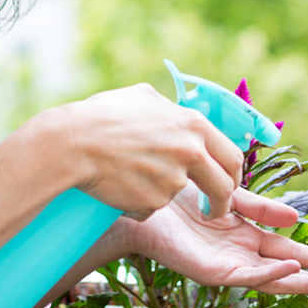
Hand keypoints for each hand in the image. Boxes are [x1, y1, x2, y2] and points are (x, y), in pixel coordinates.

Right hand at [58, 85, 242, 220]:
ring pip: (179, 194)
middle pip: (223, 187)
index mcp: (193, 124)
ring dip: (162, 192)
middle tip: (214, 210)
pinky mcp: (154, 202)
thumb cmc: (103, 115)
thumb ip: (170, 109)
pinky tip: (119, 185)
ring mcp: (173, 180)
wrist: (73, 143)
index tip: (228, 184)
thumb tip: (179, 113)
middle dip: (222, 202)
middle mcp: (190, 152)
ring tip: (131, 175)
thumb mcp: (143, 97)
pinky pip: (152, 207)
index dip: (233, 174)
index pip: (233, 155)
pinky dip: (140, 202)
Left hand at [126, 185, 307, 304]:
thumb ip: (259, 207)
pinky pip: (248, 275)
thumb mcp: (229, 194)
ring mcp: (229, 265)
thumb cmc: (180, 196)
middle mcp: (241, 253)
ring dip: (304, 282)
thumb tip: (294, 217)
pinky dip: (272, 273)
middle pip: (289, 270)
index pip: (289, 249)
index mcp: (247, 235)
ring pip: (274, 280)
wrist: (143, 202)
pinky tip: (293, 270)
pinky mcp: (213, 272)